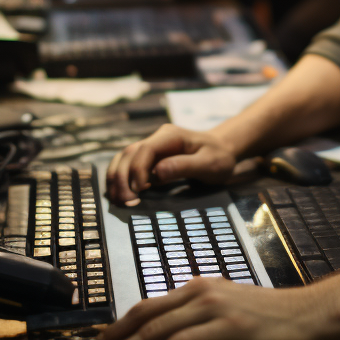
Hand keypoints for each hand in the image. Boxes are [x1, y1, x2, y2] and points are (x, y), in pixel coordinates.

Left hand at [97, 277, 335, 339]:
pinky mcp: (228, 327)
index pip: (145, 307)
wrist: (310, 316)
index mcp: (197, 288)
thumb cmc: (271, 318)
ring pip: (157, 333)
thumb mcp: (228, 309)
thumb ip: (197, 317)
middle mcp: (200, 293)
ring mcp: (214, 309)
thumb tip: (165, 335)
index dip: (117, 328)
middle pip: (143, 319)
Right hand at [106, 123, 240, 205]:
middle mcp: (157, 139)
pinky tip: (119, 195)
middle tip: (125, 203)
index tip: (137, 191)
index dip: (137, 170)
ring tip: (117, 201)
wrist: (222, 150)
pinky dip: (120, 179)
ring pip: (124, 158)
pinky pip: (128, 166)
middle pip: (129, 154)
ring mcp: (152, 147)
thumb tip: (156, 173)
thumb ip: (183, 166)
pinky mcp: (149, 159)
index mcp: (171, 136)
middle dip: (123, 178)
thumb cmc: (219, 158)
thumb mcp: (209, 164)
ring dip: (117, 179)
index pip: (145, 149)